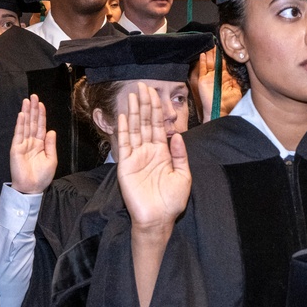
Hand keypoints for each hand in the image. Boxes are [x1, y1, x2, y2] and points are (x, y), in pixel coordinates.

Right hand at [9, 95, 56, 194]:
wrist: (32, 188)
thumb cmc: (42, 176)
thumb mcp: (51, 159)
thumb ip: (50, 144)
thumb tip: (51, 130)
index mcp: (40, 144)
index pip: (40, 126)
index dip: (41, 115)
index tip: (41, 104)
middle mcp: (31, 142)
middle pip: (32, 122)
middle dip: (33, 109)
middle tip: (34, 96)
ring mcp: (23, 144)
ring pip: (25, 125)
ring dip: (26, 112)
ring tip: (27, 101)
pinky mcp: (16, 148)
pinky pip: (19, 134)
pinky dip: (20, 124)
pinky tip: (22, 115)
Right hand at [117, 82, 190, 232]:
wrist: (158, 219)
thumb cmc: (172, 201)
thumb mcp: (183, 176)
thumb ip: (180, 155)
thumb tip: (176, 136)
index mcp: (163, 153)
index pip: (159, 125)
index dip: (156, 109)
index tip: (154, 93)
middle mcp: (148, 151)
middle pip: (146, 123)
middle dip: (145, 105)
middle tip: (142, 86)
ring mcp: (136, 157)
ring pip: (135, 129)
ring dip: (133, 112)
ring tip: (132, 96)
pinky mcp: (126, 165)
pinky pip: (124, 144)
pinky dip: (124, 130)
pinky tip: (123, 116)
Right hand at [195, 49, 242, 120]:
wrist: (220, 111)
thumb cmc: (228, 104)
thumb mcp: (236, 90)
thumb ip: (236, 81)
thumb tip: (239, 72)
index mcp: (224, 78)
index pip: (223, 64)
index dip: (223, 56)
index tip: (224, 48)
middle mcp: (216, 76)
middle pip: (215, 61)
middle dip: (215, 52)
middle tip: (216, 43)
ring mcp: (209, 78)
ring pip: (209, 63)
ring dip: (209, 54)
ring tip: (210, 45)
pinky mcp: (203, 80)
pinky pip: (202, 68)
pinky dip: (202, 61)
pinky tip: (203, 54)